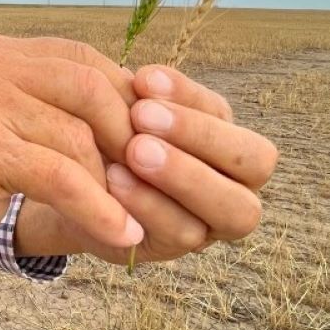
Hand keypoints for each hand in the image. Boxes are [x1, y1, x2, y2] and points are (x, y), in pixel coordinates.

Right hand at [0, 33, 144, 250]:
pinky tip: (123, 233)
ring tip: (129, 213)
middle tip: (145, 179)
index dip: (123, 99)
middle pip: (87, 88)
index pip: (81, 58)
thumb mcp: (12, 118)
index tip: (147, 141)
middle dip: (125, 136)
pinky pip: (59, 176)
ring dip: (111, 182)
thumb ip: (58, 103)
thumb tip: (148, 110)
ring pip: (76, 136)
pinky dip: (98, 208)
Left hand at [108, 65, 277, 263]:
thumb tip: (146, 79)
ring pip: (232, 208)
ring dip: (183, 174)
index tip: (143, 80)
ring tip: (134, 150)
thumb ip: (146, 98)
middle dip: (199, 135)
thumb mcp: (129, 112)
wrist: (74, 187)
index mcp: (230, 142)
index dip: (191, 98)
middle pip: (255, 163)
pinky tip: (114, 179)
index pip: (229, 113)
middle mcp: (237, 185)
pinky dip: (149, 203)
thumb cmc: (114, 138)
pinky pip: (181, 232)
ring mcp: (214, 224)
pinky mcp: (176, 250)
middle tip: (141, 115)